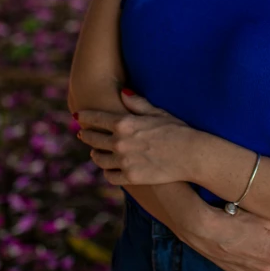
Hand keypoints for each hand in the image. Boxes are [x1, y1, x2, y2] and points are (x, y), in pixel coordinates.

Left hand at [76, 91, 192, 185]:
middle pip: (93, 139)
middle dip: (86, 135)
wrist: (192, 155)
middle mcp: (120, 143)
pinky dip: (108, 172)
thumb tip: (122, 92)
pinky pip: (110, 176)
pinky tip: (109, 168)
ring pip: (99, 159)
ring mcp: (124, 162)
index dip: (84, 117)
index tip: (78, 116)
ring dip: (96, 154)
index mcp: (125, 123)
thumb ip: (137, 103)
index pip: (96, 118)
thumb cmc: (177, 130)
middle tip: (83, 134)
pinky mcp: (131, 178)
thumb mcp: (157, 112)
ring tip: (96, 152)